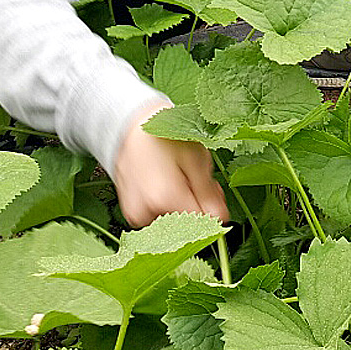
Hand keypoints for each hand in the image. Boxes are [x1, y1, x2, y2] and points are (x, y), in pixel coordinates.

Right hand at [113, 99, 229, 227]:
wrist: (129, 124)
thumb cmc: (163, 136)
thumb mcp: (196, 158)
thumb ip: (209, 194)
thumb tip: (220, 220)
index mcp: (165, 198)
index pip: (204, 223)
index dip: (212, 204)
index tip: (212, 189)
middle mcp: (146, 212)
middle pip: (188, 225)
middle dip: (198, 205)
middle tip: (195, 178)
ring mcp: (136, 214)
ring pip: (174, 222)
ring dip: (182, 206)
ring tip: (179, 177)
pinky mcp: (131, 212)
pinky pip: (158, 218)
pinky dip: (166, 205)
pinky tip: (166, 183)